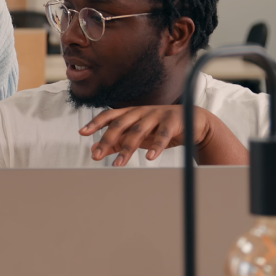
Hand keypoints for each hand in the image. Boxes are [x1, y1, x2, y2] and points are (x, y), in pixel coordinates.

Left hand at [79, 105, 213, 165]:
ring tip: (119, 164)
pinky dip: (156, 146)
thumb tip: (95, 150)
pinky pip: (163, 135)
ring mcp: (157, 115)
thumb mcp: (138, 135)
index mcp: (131, 113)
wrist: (193, 121)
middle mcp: (141, 112)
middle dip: (107, 140)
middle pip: (121, 124)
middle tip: (97, 155)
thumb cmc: (160, 128)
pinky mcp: (173, 122)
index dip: (96, 123)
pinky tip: (150, 158)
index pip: (110, 116)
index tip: (82, 133)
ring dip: (127, 148)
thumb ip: (117, 142)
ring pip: (139, 131)